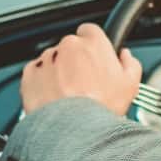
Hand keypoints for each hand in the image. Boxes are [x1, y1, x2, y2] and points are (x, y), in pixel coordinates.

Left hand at [20, 22, 141, 117]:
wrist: (71, 129)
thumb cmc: (99, 109)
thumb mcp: (130, 86)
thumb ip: (130, 64)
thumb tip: (126, 57)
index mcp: (93, 44)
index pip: (91, 30)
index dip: (93, 44)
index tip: (94, 56)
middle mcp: (68, 46)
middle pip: (71, 46)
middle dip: (76, 60)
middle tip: (84, 83)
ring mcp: (47, 59)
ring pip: (53, 59)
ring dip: (59, 71)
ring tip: (68, 95)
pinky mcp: (29, 74)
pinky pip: (36, 73)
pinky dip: (42, 82)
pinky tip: (54, 98)